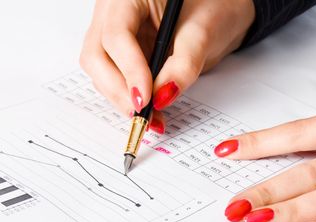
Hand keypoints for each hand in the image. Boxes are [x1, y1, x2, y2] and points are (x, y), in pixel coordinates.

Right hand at [80, 0, 254, 132]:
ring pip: (100, 73)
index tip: (146, 98)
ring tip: (151, 117)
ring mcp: (112, 35)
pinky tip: (149, 111)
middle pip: (97, 56)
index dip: (129, 69)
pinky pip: (114, 81)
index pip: (116, 34)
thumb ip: (183, 65)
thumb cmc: (211, 8)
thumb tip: (162, 97)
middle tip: (142, 112)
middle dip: (118, 89)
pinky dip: (129, 99)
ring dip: (122, 99)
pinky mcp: (120, 56)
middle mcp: (112, 13)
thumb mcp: (203, 33)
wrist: (218, 12)